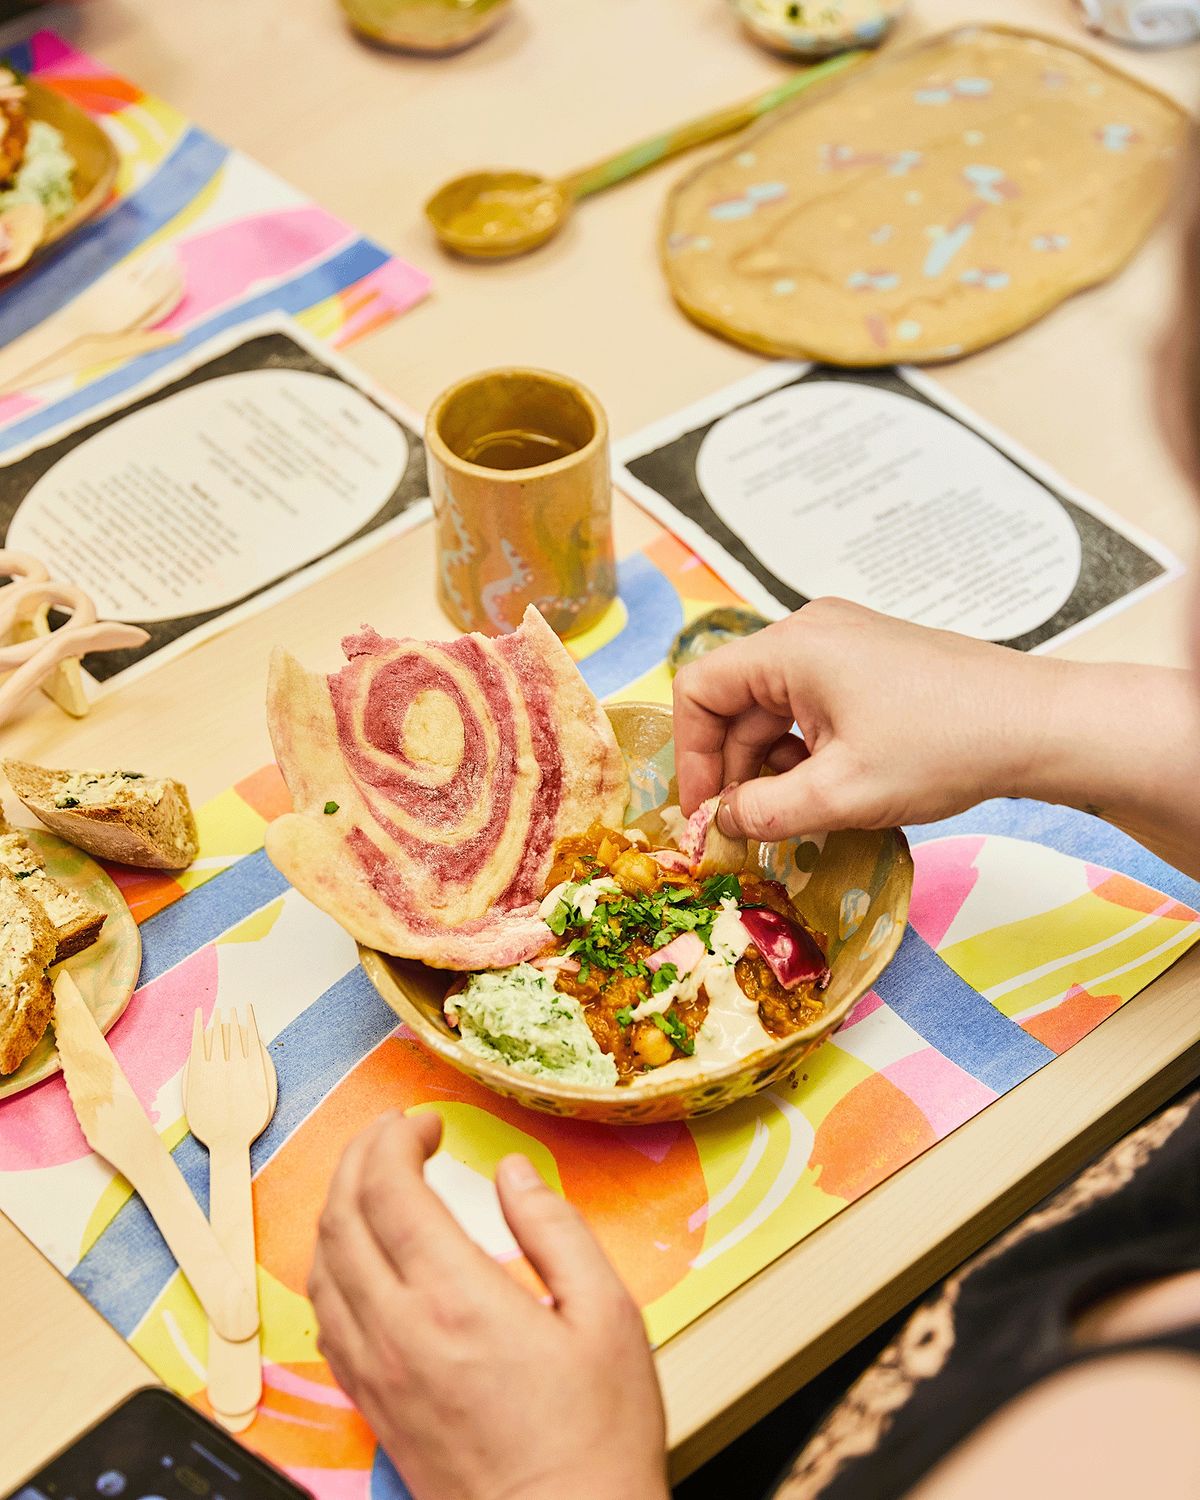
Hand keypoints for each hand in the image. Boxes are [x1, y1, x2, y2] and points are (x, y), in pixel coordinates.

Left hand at [308, 1111, 668, 1499]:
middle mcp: (399, 1332)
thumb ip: (555, 1230)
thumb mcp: (608, 1315)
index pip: (389, 1190)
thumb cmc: (597, 1437)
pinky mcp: (373, 1407)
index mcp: (456, 1299)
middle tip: (393, 1134)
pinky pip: (324, 1320)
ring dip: (337, 1207)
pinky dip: (330, 1267)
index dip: (396, 1139)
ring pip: (320, 1267)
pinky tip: (359, 1257)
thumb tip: (512, 1173)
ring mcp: (377, 1373)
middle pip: (341, 1217)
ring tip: (372, 1181)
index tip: (426, 1123)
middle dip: (359, 1157)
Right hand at [672, 597, 1061, 840]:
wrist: (1040, 725)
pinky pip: (811, 703)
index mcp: (792, 647)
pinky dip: (806, 749)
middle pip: (736, 700)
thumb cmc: (944, 748)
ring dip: (772, 764)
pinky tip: (830, 788)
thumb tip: (722, 822)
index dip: (691, 756)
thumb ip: (765, 812)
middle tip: (746, 828)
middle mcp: (811, 631)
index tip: (706, 813)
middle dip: (735, 768)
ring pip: (774, 706)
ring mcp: (845, 643)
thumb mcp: (841, 794)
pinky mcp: (871, 661)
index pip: (699, 690)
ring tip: (796, 813)